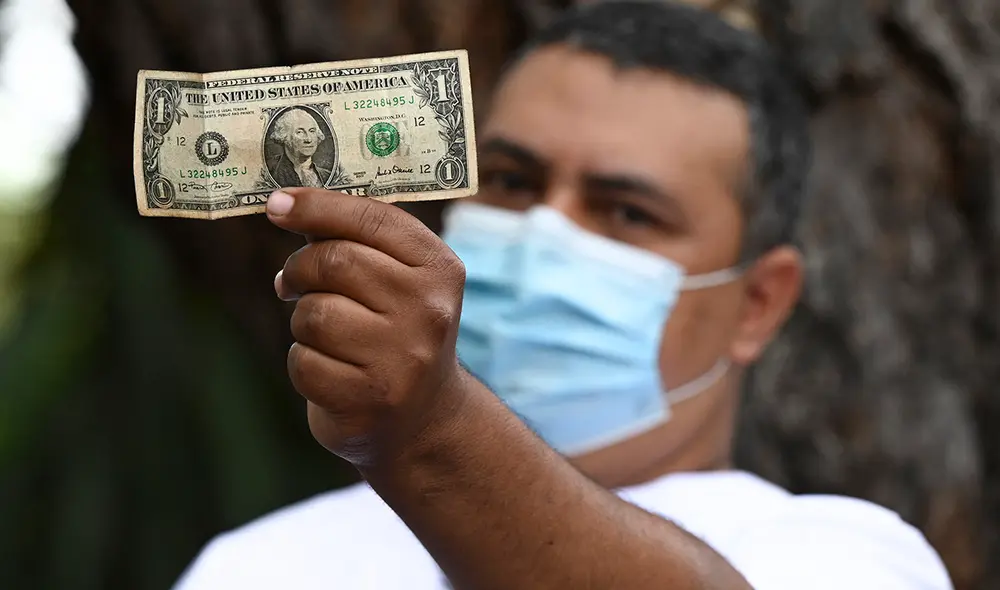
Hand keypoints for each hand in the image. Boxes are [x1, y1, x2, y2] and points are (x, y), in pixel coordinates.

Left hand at [268, 188, 467, 466]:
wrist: (423, 420)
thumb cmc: (396, 334)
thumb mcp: (395, 282)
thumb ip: (354, 241)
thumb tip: (287, 204)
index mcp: (439, 269)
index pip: (373, 219)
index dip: (317, 205)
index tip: (276, 204)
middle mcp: (429, 311)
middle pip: (335, 262)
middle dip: (300, 269)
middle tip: (292, 281)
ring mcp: (404, 359)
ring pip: (314, 313)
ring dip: (303, 321)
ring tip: (324, 334)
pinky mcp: (371, 399)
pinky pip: (304, 362)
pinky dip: (304, 363)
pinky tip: (329, 369)